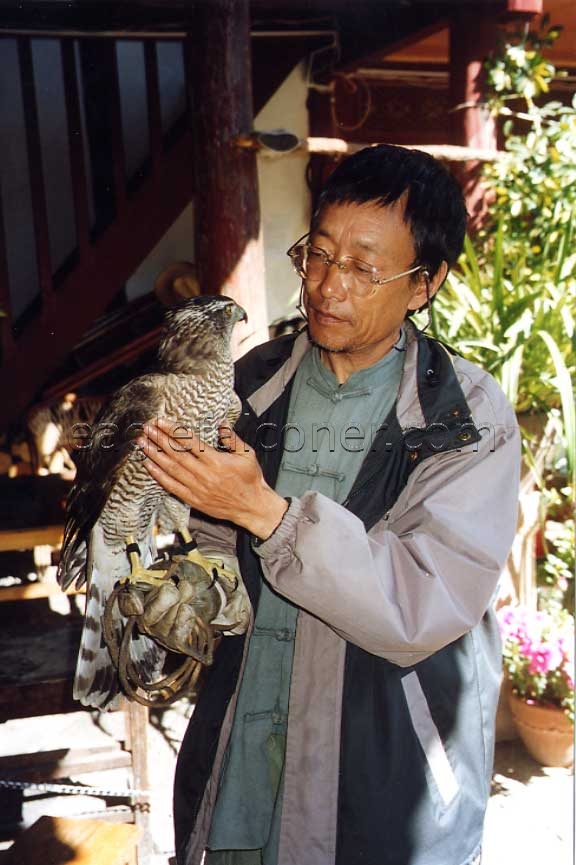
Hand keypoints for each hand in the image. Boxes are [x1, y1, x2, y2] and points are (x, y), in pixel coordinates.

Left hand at [139, 418, 287, 539]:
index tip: (161, 422)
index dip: (173, 430)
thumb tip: (222, 424)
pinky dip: (159, 476)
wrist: (252, 507)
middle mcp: (204, 474)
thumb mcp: (247, 454)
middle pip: (176, 454)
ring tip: (143, 444)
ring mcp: (197, 488)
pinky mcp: (194, 499)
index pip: (189, 442)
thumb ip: (232, 439)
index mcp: (216, 461)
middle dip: (159, 439)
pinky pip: (172, 486)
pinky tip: (149, 466)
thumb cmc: (250, 480)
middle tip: (147, 429)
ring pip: (171, 469)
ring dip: (155, 455)